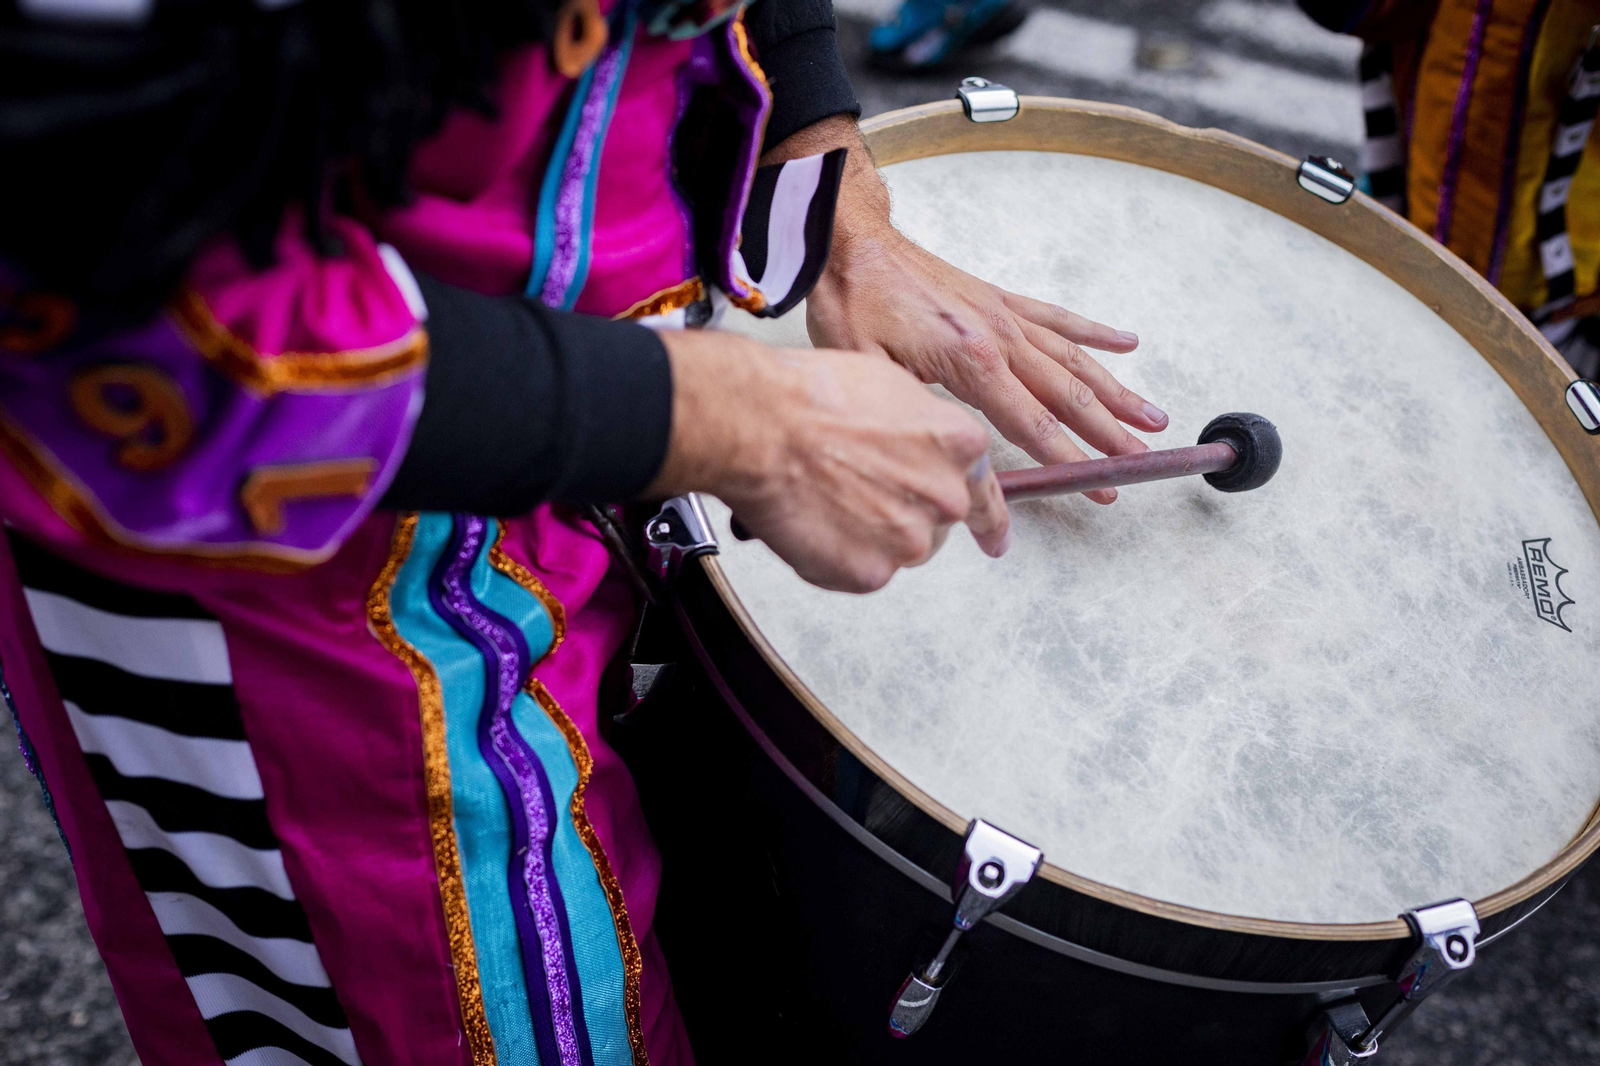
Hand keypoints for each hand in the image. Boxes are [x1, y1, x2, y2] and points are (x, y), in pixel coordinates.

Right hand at [649, 329, 1008, 592]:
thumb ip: (921, 431)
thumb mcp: (889, 388)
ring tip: (826, 499)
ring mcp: (910, 538)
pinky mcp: (871, 572)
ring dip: (868, 535)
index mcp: (958, 445)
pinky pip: (860, 571)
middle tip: (857, 493)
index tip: (994, 538)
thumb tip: (915, 447)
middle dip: (901, 512)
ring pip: (897, 548)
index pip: (986, 491)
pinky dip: (836, 556)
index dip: (987, 518)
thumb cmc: (809, 397)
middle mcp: (944, 496)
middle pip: (935, 521)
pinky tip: (812, 521)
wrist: (760, 425)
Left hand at [769, 117, 1167, 503]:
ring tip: (1154, 416)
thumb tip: (942, 450)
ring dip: (1116, 390)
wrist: (851, 240)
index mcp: (970, 360)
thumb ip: (909, 410)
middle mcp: (999, 336)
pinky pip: (1056, 317)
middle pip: (1067, 396)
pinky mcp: (997, 298)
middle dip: (1110, 434)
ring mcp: (1003, 315)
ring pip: (1073, 359)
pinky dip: (1093, 332)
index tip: (1103, 485)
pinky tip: (1126, 344)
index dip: (1072, 459)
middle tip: (1144, 463)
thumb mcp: (865, 368)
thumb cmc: (851, 301)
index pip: (1034, 423)